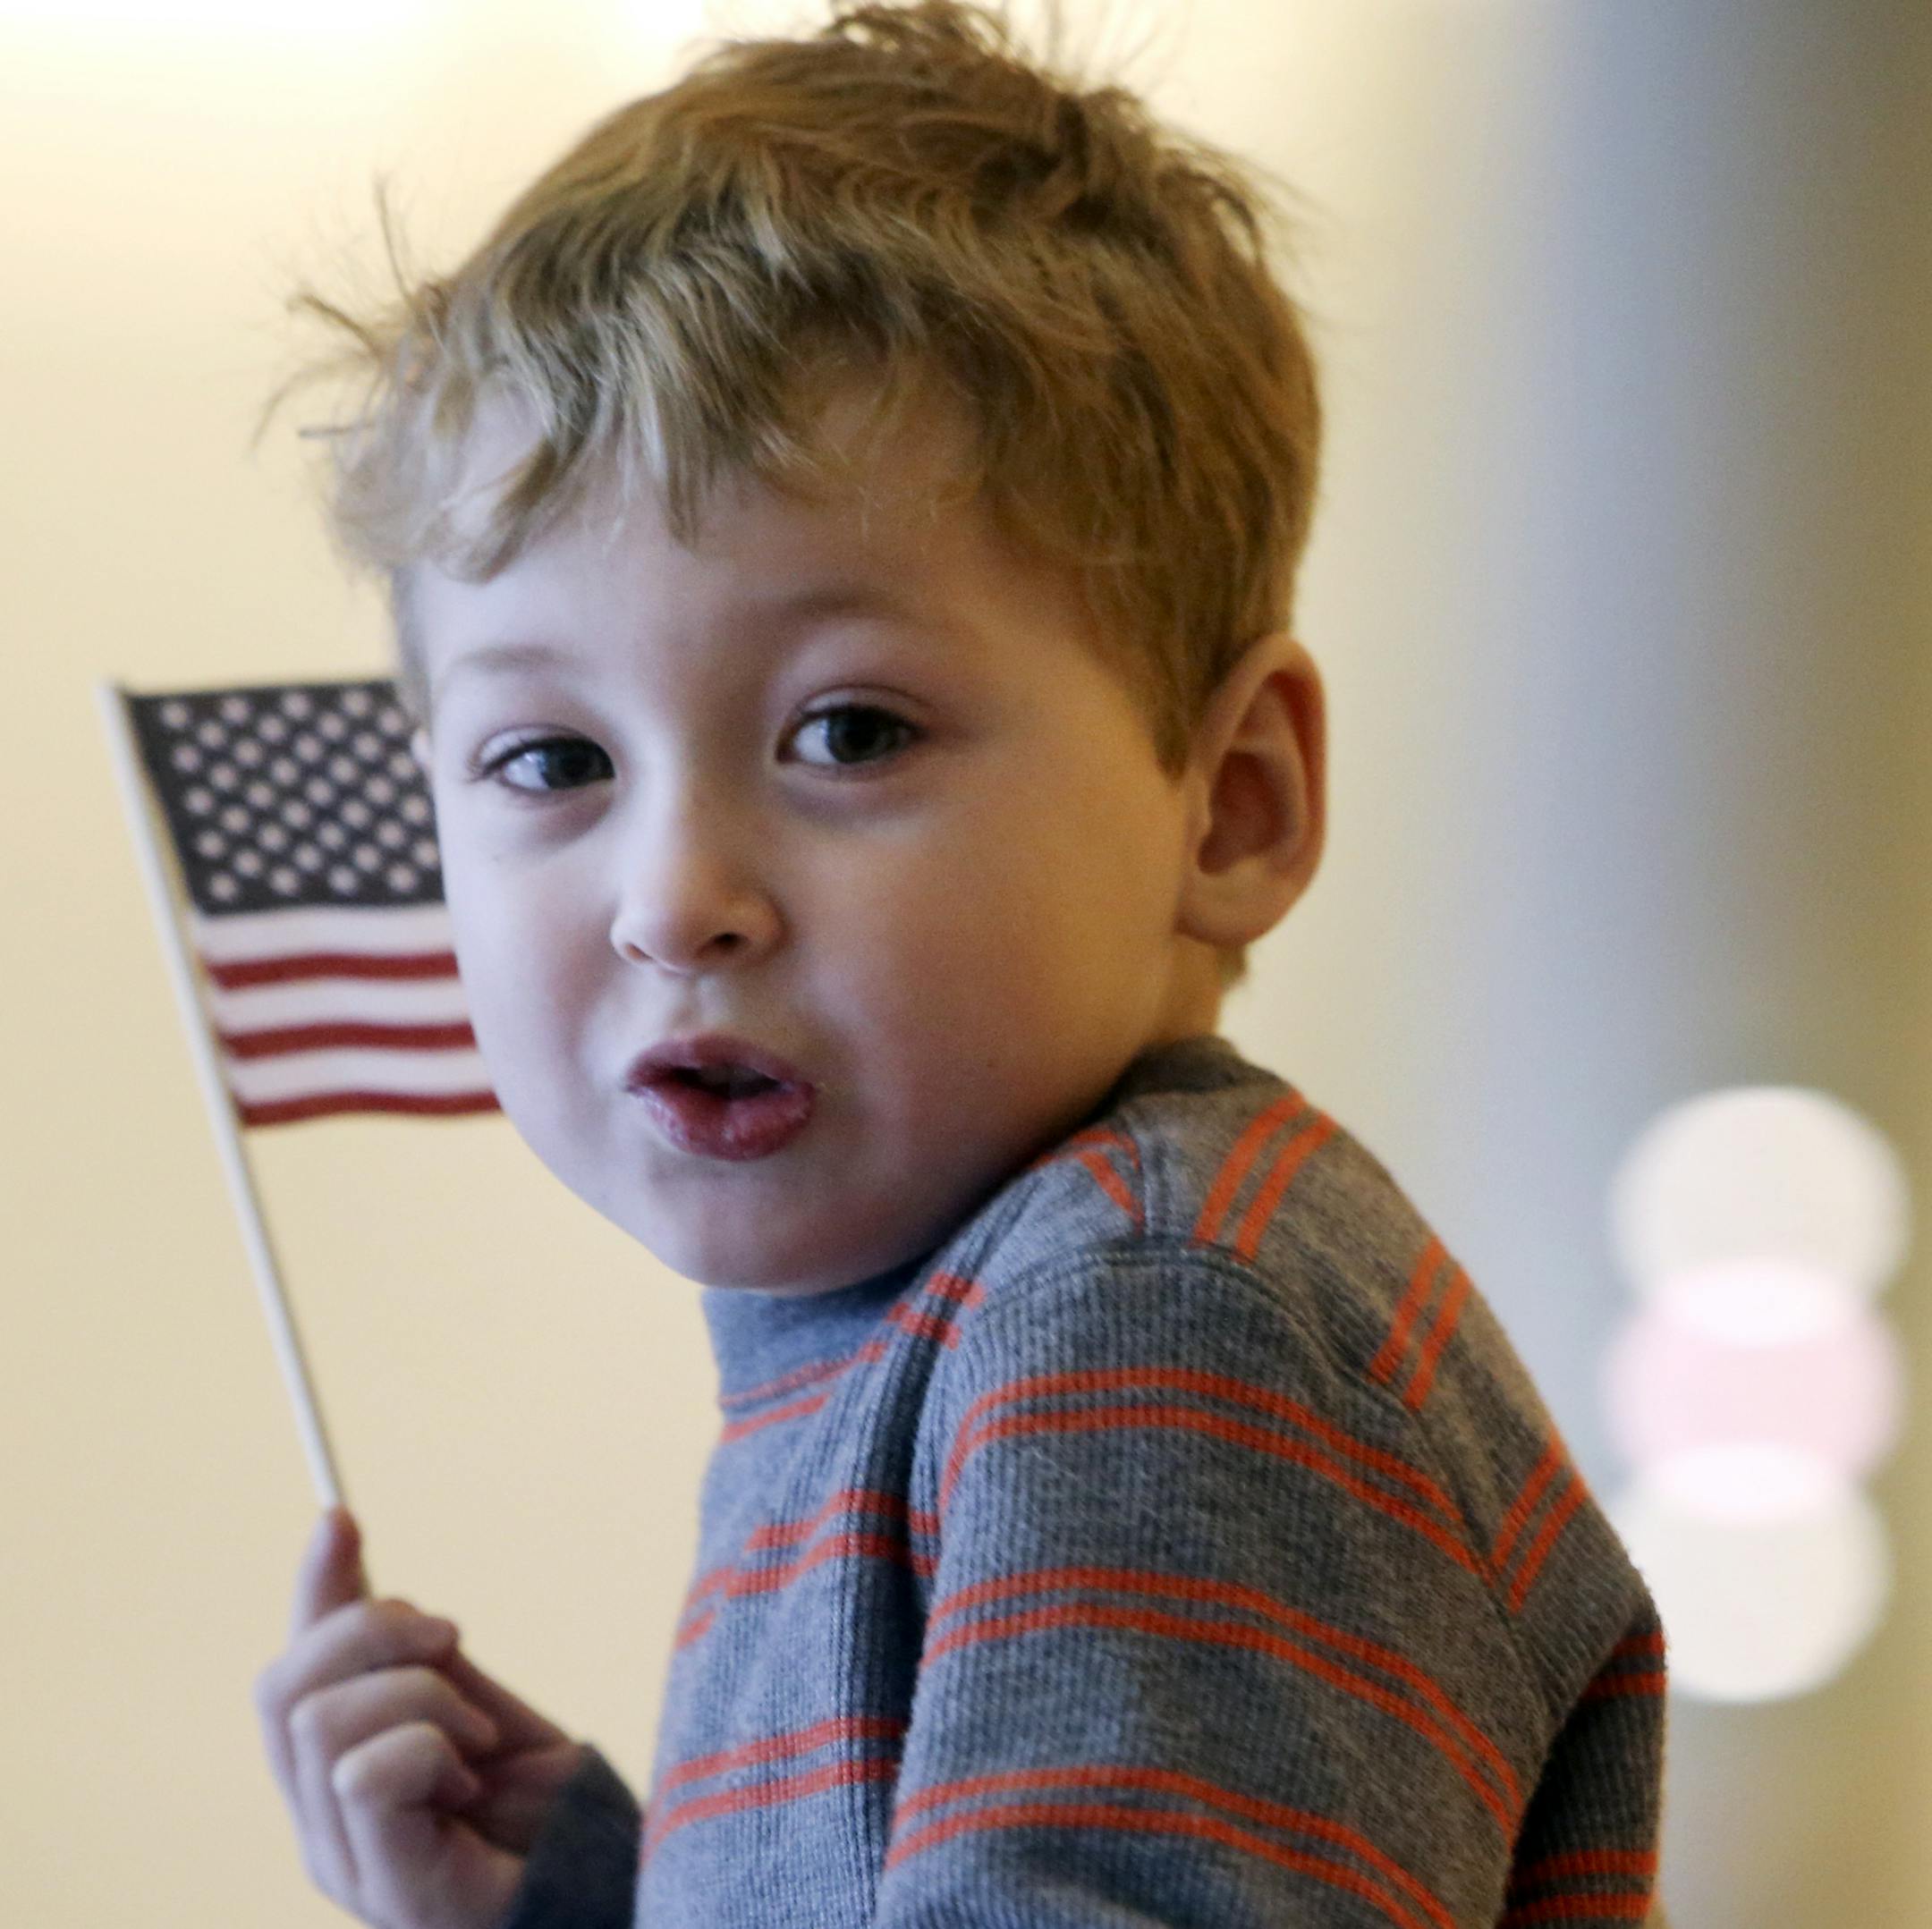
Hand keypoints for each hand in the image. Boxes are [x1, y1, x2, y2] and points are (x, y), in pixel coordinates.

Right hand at [255, 1507, 585, 1928]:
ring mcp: (346, 1865)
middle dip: (372, 1630)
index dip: (310, 1593)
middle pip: (283, 1689)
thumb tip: (335, 1534)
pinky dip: (430, 1747)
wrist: (608, 1881)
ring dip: (421, 1697)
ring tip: (477, 1738)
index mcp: (331, 1779)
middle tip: (452, 1637)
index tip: (341, 1518)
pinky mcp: (390, 1891)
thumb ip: (406, 1643)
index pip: (283, 1675)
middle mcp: (319, 1827)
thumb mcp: (467, 1693)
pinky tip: (474, 1775)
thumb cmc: (544, 1806)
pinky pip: (366, 1774)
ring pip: (322, 1722)